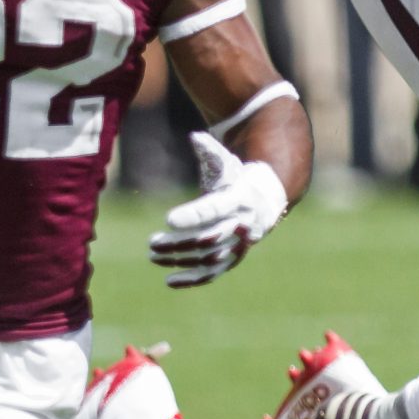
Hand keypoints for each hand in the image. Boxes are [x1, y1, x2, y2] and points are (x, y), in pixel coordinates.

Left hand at [148, 132, 287, 287]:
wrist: (265, 200)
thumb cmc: (237, 178)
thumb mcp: (227, 162)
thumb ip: (211, 152)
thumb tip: (196, 137)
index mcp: (240, 198)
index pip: (215, 209)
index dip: (193, 215)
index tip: (168, 219)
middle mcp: (242, 224)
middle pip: (209, 238)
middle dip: (179, 242)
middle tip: (152, 241)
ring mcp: (239, 245)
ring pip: (209, 259)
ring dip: (180, 259)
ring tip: (152, 254)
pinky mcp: (233, 259)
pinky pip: (213, 273)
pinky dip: (192, 279)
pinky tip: (169, 281)